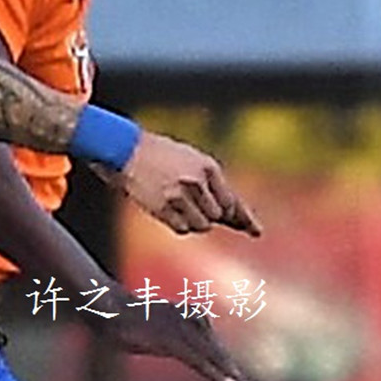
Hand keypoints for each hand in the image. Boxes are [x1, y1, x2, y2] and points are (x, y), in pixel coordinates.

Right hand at [107, 297, 259, 380]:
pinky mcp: (170, 339)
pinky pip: (197, 360)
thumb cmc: (130, 319)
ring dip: (232, 380)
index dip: (226, 370)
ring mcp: (181, 328)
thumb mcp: (159, 329)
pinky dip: (213, 373)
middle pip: (219, 353)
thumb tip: (185, 354)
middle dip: (236, 378)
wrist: (109, 306)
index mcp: (191, 314)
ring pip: (213, 359)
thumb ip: (177, 341)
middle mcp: (191, 319)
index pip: (214, 347)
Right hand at [115, 131, 261, 236]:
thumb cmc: (157, 153)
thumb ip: (211, 184)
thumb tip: (234, 216)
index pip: (231, 200)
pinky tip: (165, 208)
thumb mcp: (189, 159)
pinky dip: (177, 224)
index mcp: (207, 166)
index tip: (256, 232)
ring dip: (191, 220)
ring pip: (201, 225)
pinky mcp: (164, 208)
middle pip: (217, 216)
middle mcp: (198, 182)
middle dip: (206, 213)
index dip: (243, 217)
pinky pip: (182, 229)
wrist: (124, 149)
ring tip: (173, 200)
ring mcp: (181, 196)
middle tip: (186, 201)